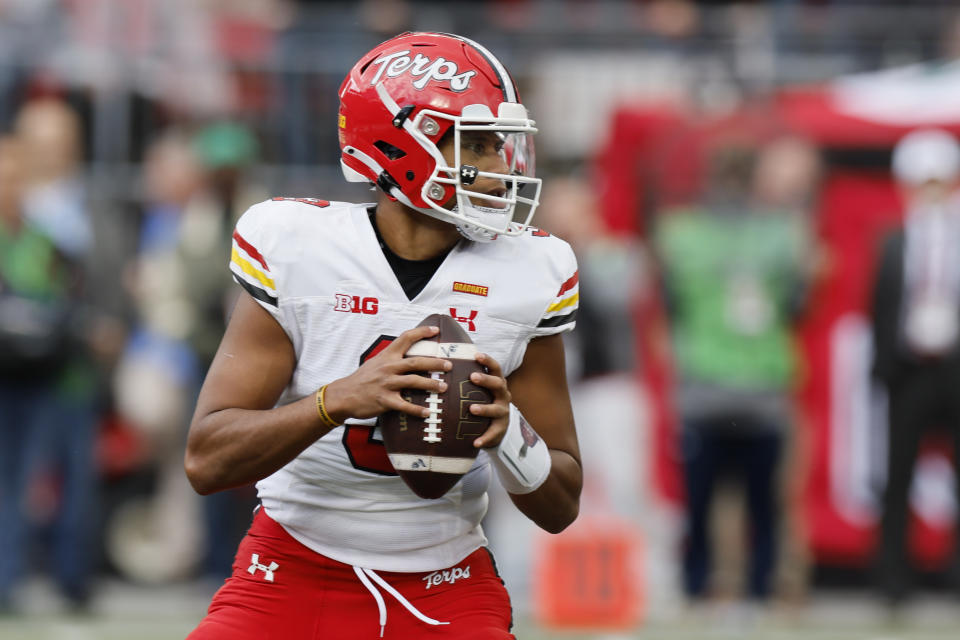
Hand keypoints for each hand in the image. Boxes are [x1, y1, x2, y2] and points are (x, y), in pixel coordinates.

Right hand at [324, 325, 450, 422]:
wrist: (343, 395)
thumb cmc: (362, 379)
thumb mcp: (376, 362)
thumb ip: (393, 358)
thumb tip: (412, 354)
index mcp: (387, 356)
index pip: (405, 338)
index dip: (421, 332)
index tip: (436, 330)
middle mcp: (388, 367)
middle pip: (415, 362)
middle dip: (434, 363)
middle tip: (449, 364)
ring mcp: (386, 384)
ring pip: (413, 382)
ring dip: (430, 384)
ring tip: (443, 387)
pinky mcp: (384, 400)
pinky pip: (404, 405)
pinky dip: (417, 410)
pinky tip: (427, 412)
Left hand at [469, 352, 510, 448]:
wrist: (497, 427)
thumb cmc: (482, 402)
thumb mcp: (479, 390)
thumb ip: (467, 379)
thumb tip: (443, 363)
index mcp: (497, 383)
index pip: (496, 368)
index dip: (488, 361)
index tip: (477, 354)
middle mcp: (503, 396)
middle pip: (498, 385)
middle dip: (486, 380)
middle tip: (473, 377)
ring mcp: (503, 412)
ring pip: (496, 409)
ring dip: (484, 409)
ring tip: (472, 409)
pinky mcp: (500, 429)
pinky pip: (493, 433)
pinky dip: (485, 438)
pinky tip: (475, 443)